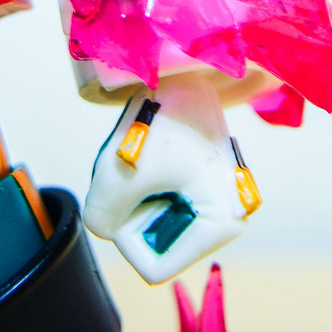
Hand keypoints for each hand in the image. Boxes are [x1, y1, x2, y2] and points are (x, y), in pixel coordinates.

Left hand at [83, 73, 258, 283]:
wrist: (181, 64)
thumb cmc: (160, 117)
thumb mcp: (118, 174)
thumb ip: (101, 217)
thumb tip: (105, 225)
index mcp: (221, 224)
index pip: (155, 267)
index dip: (128, 236)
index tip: (129, 190)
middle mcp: (230, 216)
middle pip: (157, 243)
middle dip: (134, 211)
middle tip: (132, 168)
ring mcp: (220, 197)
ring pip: (158, 219)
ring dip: (138, 194)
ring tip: (138, 155)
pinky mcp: (209, 179)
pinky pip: (166, 199)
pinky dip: (148, 182)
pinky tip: (149, 152)